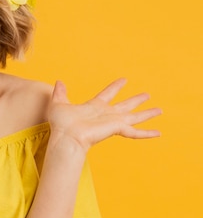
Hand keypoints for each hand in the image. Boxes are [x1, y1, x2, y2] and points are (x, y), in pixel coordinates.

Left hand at [47, 78, 161, 151]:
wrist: (65, 137)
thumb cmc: (61, 123)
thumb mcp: (59, 103)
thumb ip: (60, 92)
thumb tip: (58, 81)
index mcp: (94, 106)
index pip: (108, 93)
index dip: (116, 86)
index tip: (124, 79)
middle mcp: (106, 114)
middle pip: (125, 105)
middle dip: (136, 100)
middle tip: (147, 94)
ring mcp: (113, 122)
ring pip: (134, 116)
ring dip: (147, 113)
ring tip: (160, 109)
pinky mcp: (117, 129)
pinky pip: (135, 132)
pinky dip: (147, 133)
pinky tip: (159, 132)